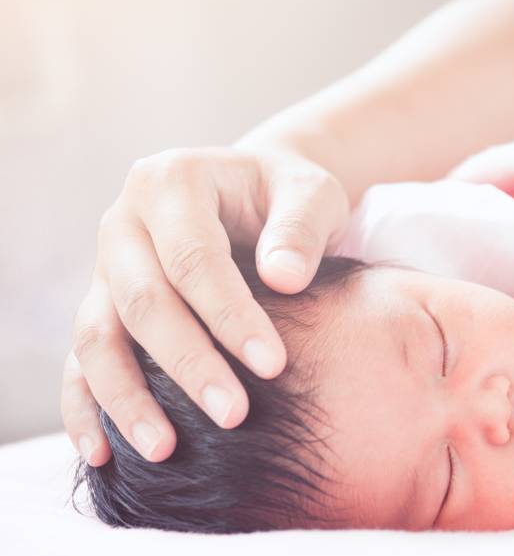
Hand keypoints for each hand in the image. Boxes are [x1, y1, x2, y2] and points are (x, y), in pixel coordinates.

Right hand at [60, 146, 349, 464]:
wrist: (259, 191)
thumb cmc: (288, 194)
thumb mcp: (310, 194)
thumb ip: (301, 229)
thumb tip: (283, 279)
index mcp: (170, 182)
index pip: (194, 258)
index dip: (231, 315)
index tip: (273, 366)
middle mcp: (124, 223)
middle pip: (142, 301)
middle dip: (187, 364)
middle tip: (234, 415)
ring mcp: (104, 268)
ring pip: (97, 336)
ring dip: (127, 397)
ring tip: (164, 450)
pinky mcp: (101, 306)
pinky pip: (80, 359)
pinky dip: (86, 406)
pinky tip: (104, 454)